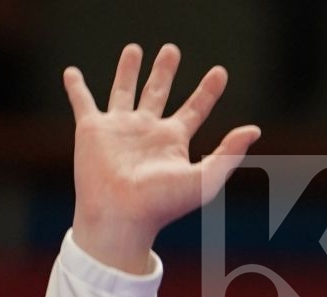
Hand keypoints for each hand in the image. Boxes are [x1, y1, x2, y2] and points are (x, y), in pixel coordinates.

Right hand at [63, 43, 261, 273]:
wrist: (120, 217)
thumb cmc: (161, 205)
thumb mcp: (204, 179)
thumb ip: (228, 154)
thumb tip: (254, 130)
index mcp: (172, 141)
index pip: (195, 109)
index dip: (208, 91)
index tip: (220, 72)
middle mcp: (146, 132)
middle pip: (158, 92)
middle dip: (165, 71)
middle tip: (172, 50)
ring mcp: (118, 129)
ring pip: (123, 91)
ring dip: (128, 70)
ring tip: (134, 49)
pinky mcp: (91, 130)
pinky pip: (82, 102)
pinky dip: (76, 87)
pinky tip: (71, 72)